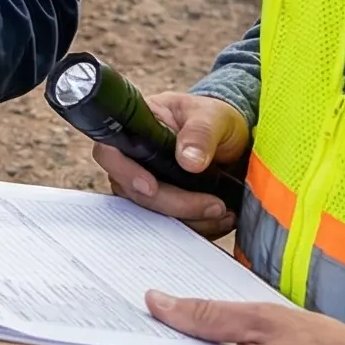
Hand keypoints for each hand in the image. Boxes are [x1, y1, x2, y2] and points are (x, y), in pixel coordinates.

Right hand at [91, 91, 249, 239]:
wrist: (233, 142)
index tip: (151, 188)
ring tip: (224, 212)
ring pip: (151, 214)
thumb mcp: (213, 117)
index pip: (110, 153)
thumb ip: (200, 133)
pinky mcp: (164, 206)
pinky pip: (170, 225)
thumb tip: (188, 161)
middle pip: (133, 192)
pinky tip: (221, 218)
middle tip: (214, 205)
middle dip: (173, 205)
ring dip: (189, 220)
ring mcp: (146, 185)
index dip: (125, 173)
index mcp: (135, 130)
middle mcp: (133, 161)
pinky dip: (197, 227)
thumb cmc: (214, 120)